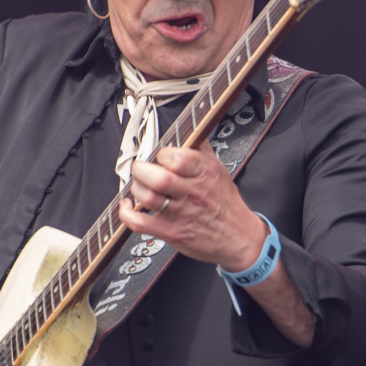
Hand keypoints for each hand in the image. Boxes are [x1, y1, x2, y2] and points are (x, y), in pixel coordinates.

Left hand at [119, 141, 266, 271]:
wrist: (238, 237)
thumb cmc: (225, 203)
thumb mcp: (218, 169)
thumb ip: (200, 149)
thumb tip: (187, 128)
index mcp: (205, 173)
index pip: (176, 158)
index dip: (162, 154)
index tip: (159, 156)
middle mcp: (193, 193)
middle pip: (158, 178)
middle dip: (141, 169)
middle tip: (141, 169)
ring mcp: (181, 214)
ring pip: (147, 197)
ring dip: (136, 188)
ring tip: (139, 185)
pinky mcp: (171, 232)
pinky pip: (140, 223)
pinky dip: (127, 214)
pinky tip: (129, 207)